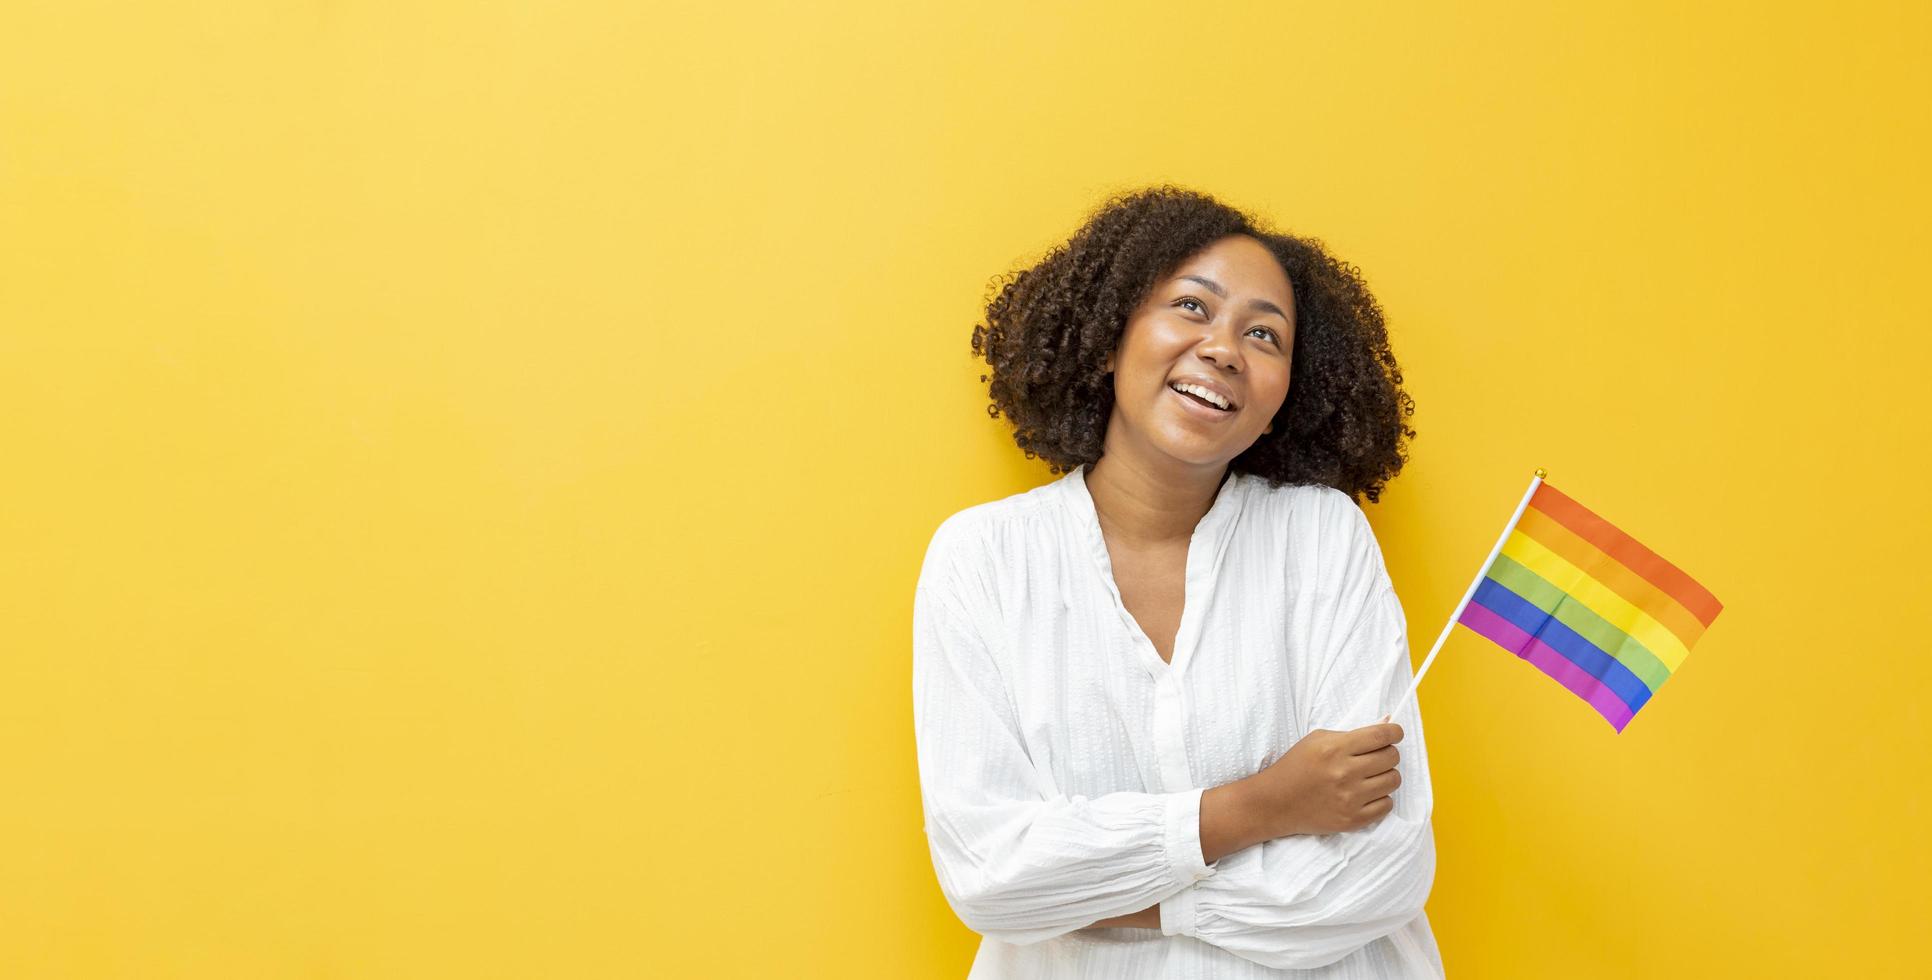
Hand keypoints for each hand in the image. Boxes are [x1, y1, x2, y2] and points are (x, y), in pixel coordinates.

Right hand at [1242, 720, 1402, 837]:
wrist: (1275, 802)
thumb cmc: (1297, 765)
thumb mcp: (1318, 739)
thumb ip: (1352, 733)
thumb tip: (1387, 725)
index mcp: (1335, 749)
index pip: (1381, 736)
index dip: (1395, 732)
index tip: (1394, 733)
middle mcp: (1345, 773)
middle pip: (1391, 757)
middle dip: (1388, 753)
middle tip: (1376, 756)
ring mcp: (1350, 799)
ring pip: (1393, 781)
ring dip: (1386, 775)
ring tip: (1371, 776)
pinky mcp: (1352, 820)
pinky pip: (1387, 806)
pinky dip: (1381, 798)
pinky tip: (1367, 794)